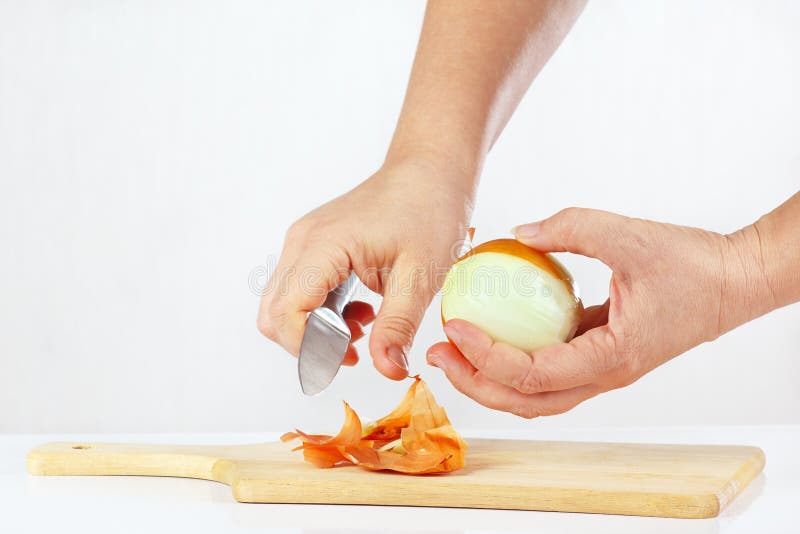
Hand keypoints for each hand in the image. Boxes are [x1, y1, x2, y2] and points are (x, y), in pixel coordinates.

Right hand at [258, 154, 473, 379]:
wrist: (430, 170)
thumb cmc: (430, 209)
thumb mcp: (421, 275)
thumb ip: (398, 326)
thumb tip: (388, 370)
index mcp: (323, 245)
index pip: (286, 313)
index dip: (310, 348)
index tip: (348, 360)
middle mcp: (302, 242)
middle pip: (273, 314)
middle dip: (308, 345)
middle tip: (354, 354)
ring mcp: (305, 242)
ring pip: (282, 305)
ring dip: (316, 330)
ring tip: (365, 331)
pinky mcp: (314, 246)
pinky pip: (300, 291)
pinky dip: (323, 314)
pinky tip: (362, 314)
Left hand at [426, 207, 770, 417]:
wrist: (731, 283)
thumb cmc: (689, 262)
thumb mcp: (626, 234)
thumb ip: (569, 229)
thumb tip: (518, 232)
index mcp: (612, 357)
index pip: (535, 374)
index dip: (487, 356)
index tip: (454, 326)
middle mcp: (604, 376)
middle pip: (527, 402)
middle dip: (475, 383)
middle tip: (436, 351)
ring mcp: (601, 372)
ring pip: (535, 396)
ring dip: (490, 379)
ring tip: (452, 350)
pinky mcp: (598, 359)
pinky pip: (548, 374)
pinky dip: (513, 363)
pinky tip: (490, 333)